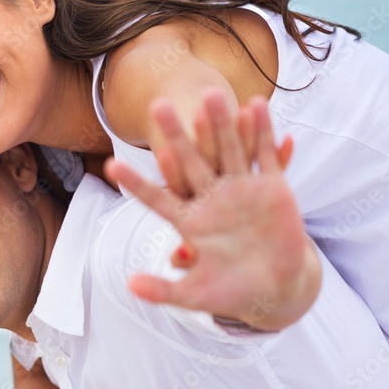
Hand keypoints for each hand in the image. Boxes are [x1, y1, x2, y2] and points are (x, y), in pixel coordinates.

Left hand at [105, 94, 320, 330]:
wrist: (276, 287)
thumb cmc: (232, 293)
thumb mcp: (196, 295)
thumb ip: (164, 290)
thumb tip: (129, 286)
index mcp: (190, 221)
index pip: (157, 198)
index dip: (137, 183)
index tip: (112, 165)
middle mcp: (212, 199)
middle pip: (190, 162)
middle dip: (177, 136)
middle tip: (158, 105)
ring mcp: (242, 189)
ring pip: (228, 150)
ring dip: (221, 123)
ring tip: (211, 93)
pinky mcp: (272, 187)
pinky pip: (266, 155)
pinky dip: (263, 132)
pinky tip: (257, 104)